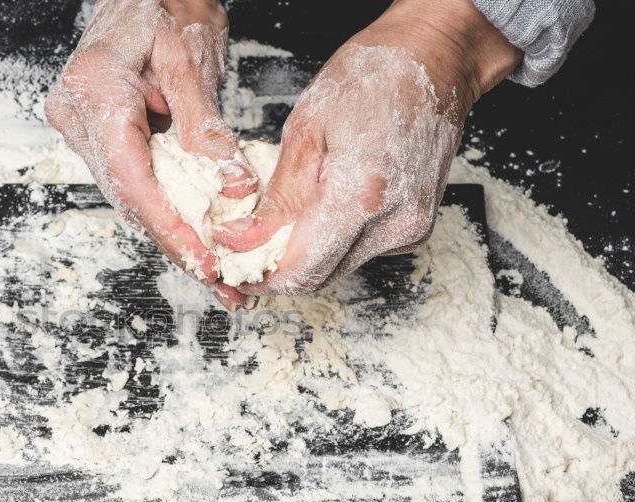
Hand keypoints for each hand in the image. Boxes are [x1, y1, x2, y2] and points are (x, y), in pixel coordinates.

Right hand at [45, 0, 256, 310]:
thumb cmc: (164, 4)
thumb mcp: (190, 61)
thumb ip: (206, 128)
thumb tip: (233, 186)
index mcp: (94, 88)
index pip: (130, 174)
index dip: (168, 225)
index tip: (203, 260)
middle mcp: (76, 114)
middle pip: (127, 197)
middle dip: (175, 244)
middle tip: (219, 282)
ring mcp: (81, 128)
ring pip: (130, 199)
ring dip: (171, 237)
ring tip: (214, 274)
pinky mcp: (96, 137)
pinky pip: (133, 184)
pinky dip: (165, 213)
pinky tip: (193, 241)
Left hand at [213, 0, 521, 294]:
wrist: (432, 60)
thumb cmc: (371, 79)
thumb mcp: (304, 131)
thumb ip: (276, 199)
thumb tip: (241, 240)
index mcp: (362, 195)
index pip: (301, 271)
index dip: (259, 275)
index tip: (232, 262)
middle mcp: (393, 222)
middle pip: (319, 278)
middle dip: (277, 268)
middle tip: (247, 243)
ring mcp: (410, 229)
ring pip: (338, 268)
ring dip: (304, 254)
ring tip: (281, 219)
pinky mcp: (415, 229)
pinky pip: (360, 251)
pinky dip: (332, 240)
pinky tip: (322, 208)